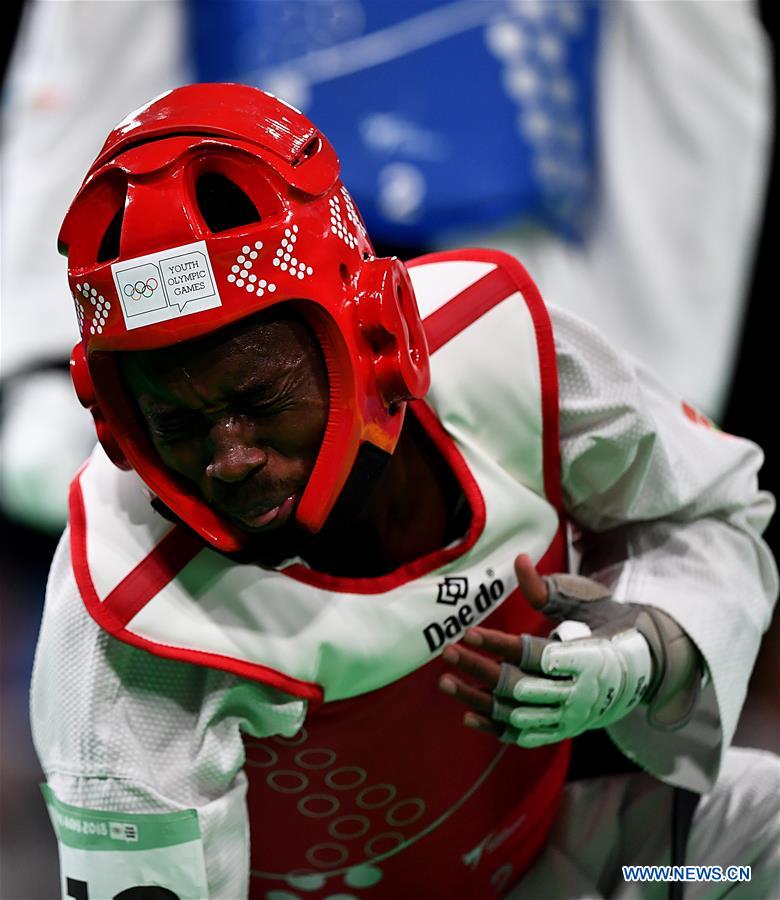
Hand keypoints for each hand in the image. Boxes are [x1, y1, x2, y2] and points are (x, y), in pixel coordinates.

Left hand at [438, 555, 653, 747]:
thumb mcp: (583, 600)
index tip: (469, 632)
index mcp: (586, 659)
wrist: (644, 665)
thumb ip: (546, 589)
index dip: (498, 645)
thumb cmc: (607, 623)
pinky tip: (467, 715)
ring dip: (477, 699)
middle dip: (478, 670)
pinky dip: (496, 727)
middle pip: (518, 686)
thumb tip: (519, 560)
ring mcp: (570, 716)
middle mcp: (578, 693)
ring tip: (445, 681)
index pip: (533, 655)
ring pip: (515, 713)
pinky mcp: (562, 728)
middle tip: (448, 652)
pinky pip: (524, 734)